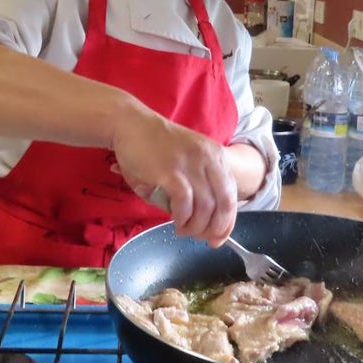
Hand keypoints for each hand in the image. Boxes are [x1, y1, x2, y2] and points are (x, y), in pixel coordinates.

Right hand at [111, 109, 237, 247]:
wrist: (130, 124)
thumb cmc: (154, 146)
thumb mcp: (186, 160)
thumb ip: (197, 185)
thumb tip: (201, 221)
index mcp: (215, 156)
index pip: (232, 195)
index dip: (227, 222)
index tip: (217, 238)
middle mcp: (208, 159)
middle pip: (224, 204)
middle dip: (214, 228)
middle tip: (200, 238)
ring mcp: (190, 164)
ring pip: (205, 208)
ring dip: (196, 227)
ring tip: (183, 230)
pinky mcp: (170, 172)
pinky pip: (184, 204)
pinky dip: (182, 218)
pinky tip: (176, 221)